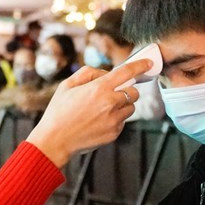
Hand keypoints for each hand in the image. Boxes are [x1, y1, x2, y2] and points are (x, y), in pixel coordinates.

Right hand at [26, 60, 149, 167]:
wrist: (55, 140)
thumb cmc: (58, 111)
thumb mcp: (67, 85)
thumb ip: (88, 73)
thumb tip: (106, 73)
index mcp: (99, 88)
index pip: (127, 72)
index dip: (140, 65)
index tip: (149, 63)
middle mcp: (110, 103)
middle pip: (134, 92)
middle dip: (127, 90)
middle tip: (113, 93)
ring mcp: (114, 120)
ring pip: (130, 108)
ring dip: (122, 105)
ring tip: (102, 110)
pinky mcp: (114, 133)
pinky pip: (122, 122)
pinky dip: (115, 119)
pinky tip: (98, 122)